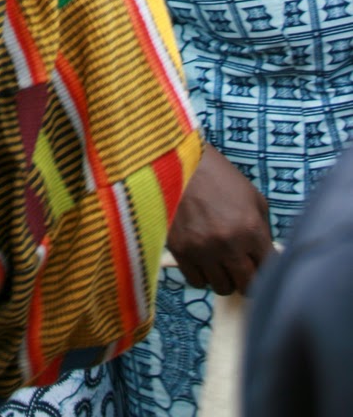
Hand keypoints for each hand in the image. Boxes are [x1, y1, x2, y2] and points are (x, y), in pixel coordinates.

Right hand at [168, 142, 273, 293]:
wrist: (180, 162)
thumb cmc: (220, 177)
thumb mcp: (252, 197)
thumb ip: (263, 229)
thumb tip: (266, 257)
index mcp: (251, 229)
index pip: (269, 269)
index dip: (267, 266)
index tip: (260, 262)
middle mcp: (228, 244)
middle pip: (247, 285)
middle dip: (248, 277)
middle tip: (242, 266)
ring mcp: (202, 250)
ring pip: (222, 288)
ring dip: (224, 277)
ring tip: (220, 260)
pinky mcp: (180, 251)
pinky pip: (197, 282)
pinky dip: (202, 275)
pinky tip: (203, 259)